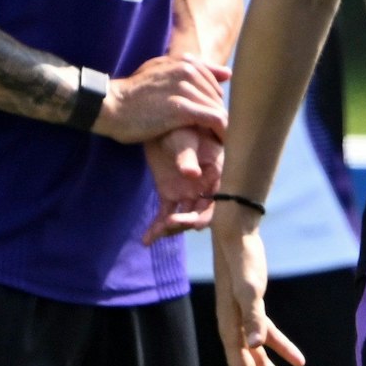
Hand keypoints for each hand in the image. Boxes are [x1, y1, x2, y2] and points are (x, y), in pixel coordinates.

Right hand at [95, 54, 230, 142]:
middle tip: (216, 133)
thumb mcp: (160, 72)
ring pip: (218, 108)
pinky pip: (215, 119)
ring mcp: (185, 88)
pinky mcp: (182, 108)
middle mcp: (188, 71)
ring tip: (223, 141)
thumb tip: (228, 73)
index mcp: (184, 62)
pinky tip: (222, 142)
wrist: (108, 106)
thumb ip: (193, 70)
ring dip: (223, 126)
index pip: (214, 83)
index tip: (212, 119)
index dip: (213, 103)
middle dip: (218, 115)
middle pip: (217, 97)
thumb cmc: (132, 94)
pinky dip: (222, 131)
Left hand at [140, 126, 220, 243]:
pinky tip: (146, 240)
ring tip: (156, 232)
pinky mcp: (170, 195)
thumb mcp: (184, 139)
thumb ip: (187, 156)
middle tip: (171, 224)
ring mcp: (188, 193)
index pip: (219, 199)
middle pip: (202, 212)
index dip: (209, 213)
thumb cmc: (179, 127)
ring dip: (171, 227)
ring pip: (183, 217)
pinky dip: (156, 229)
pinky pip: (165, 215)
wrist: (161, 125)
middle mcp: (205, 187)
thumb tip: (193, 174)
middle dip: (188, 222)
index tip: (195, 224)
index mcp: (217, 173)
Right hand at [211, 208, 304, 365]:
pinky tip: (299, 361)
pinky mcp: (253, 307)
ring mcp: (242, 319)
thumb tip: (256, 346)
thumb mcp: (251, 288)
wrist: (237, 233)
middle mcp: (233, 329)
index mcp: (229, 329)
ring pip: (258, 357)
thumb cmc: (242, 259)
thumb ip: (254, 317)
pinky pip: (269, 335)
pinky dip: (283, 349)